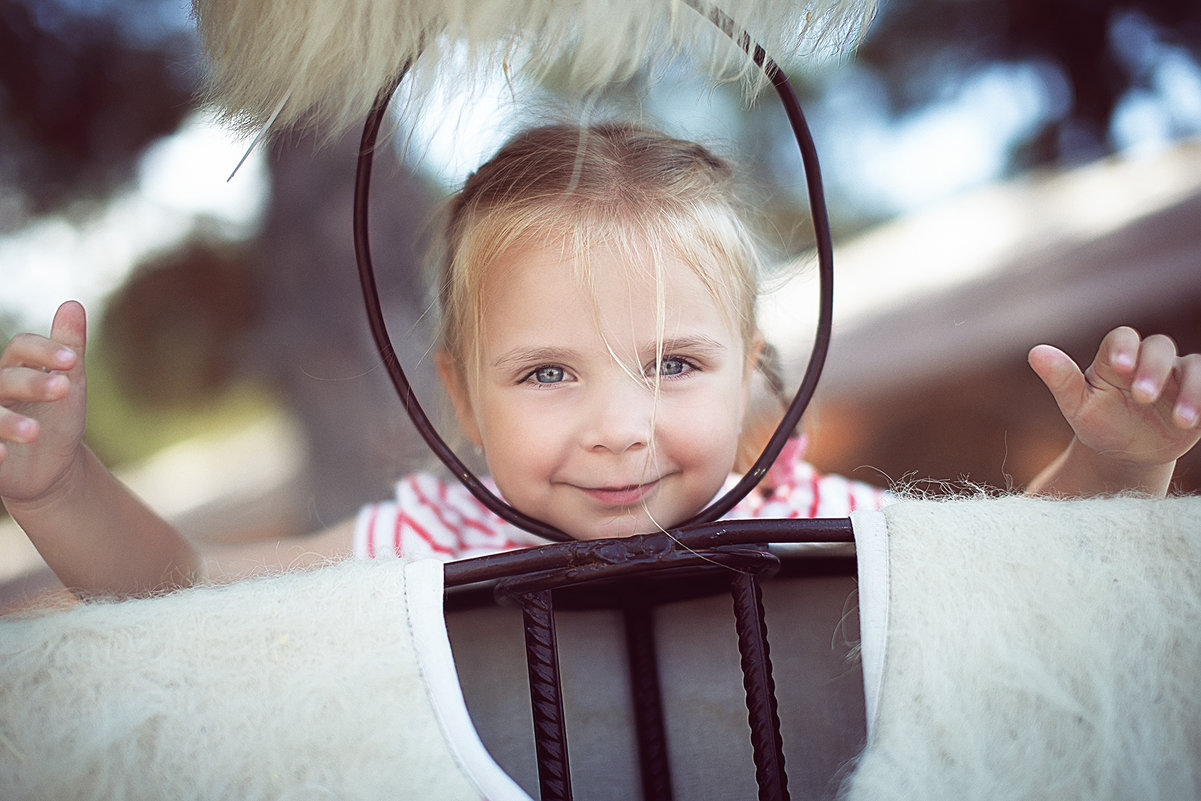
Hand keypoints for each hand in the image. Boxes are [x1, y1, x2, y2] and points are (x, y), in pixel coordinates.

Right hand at [0, 301, 88, 505]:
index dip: (44, 350)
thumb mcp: (69, 383)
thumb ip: (69, 348)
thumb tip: (72, 304)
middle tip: (64, 390)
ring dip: (8, 421)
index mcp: (16, 369)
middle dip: (34, 384)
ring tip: (34, 432)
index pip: (21, 347)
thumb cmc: (59, 420)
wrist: (52, 469)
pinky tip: (3, 454)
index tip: (73, 361)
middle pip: (7, 378)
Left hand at [1029, 326, 1200, 469]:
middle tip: (1143, 398)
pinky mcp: (1200, 394)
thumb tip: (1035, 353)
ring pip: (1196, 368)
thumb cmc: (1098, 422)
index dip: (1124, 348)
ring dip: (1192, 391)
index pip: (1122, 338)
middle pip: (1160, 348)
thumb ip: (1061, 379)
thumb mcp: (1077, 406)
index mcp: (1116, 358)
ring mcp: (1179, 377)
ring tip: (1183, 421)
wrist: (1126, 452)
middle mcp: (1150, 361)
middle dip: (1154, 370)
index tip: (1120, 367)